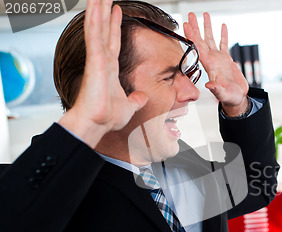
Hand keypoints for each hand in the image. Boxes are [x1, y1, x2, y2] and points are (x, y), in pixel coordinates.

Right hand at [59, 0, 147, 146]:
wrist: (97, 124)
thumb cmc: (107, 117)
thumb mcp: (129, 106)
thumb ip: (135, 100)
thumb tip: (141, 98)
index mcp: (110, 69)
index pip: (114, 41)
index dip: (115, 25)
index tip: (117, 10)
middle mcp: (103, 61)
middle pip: (104, 30)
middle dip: (105, 11)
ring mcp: (97, 59)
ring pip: (97, 28)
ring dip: (97, 10)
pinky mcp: (94, 61)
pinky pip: (94, 37)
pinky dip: (94, 21)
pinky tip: (94, 7)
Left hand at [183, 12, 248, 115]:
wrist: (236, 98)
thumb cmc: (229, 98)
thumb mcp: (223, 94)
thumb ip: (216, 89)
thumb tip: (208, 85)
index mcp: (209, 66)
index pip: (198, 48)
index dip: (192, 36)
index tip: (186, 25)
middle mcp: (212, 60)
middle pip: (201, 40)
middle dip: (196, 27)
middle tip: (191, 15)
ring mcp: (219, 59)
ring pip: (211, 39)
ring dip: (208, 27)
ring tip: (205, 15)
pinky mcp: (226, 60)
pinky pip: (224, 44)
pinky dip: (223, 35)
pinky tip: (222, 26)